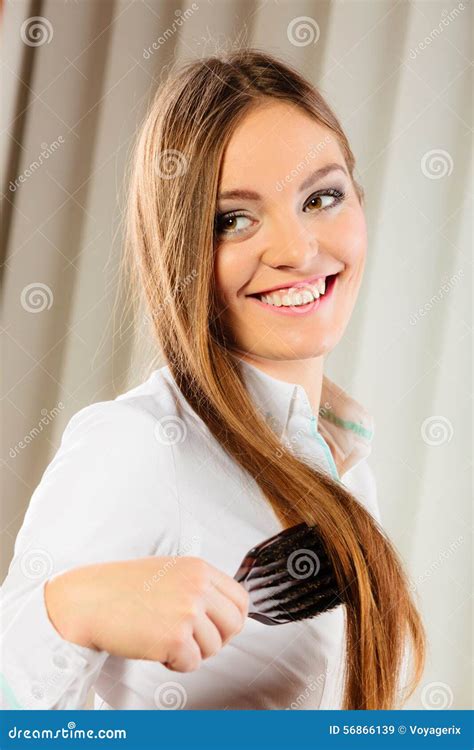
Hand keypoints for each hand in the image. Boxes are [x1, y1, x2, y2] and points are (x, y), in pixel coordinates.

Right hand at [45, 555, 248, 671]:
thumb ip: (197, 586)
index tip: (220, 627)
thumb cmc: (121, 587)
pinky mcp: (175, 638)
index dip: (232, 618)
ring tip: (166, 640)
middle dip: (217, 639)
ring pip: (213, 648)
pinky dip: (176, 664)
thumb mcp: (168, 572)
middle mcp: (197, 588)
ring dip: (192, 652)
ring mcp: (188, 612)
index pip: (240, 598)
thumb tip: (222, 611)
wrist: (90, 600)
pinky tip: (157, 649)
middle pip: (234, 625)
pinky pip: (192, 664)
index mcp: (198, 569)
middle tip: (194, 640)